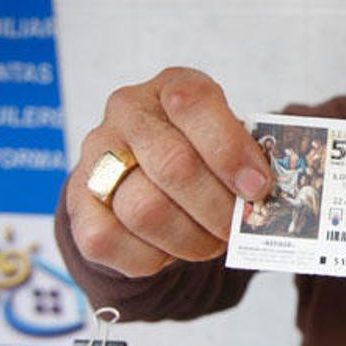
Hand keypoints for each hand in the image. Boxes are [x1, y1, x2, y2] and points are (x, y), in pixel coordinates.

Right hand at [65, 67, 272, 276]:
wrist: (145, 176)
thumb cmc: (202, 155)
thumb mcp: (229, 142)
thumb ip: (248, 160)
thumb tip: (267, 198)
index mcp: (172, 87)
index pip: (194, 104)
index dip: (231, 151)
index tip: (257, 187)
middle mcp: (127, 112)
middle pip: (173, 165)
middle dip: (217, 207)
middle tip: (237, 227)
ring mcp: (96, 155)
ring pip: (145, 210)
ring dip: (190, 238)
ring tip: (211, 242)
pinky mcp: (78, 203)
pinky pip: (109, 241)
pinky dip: (152, 258)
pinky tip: (172, 250)